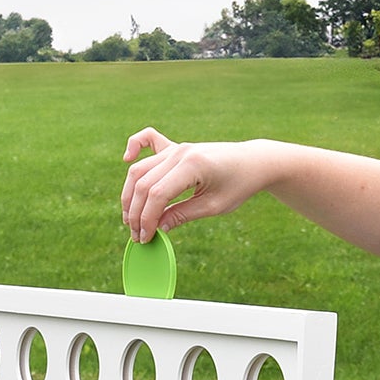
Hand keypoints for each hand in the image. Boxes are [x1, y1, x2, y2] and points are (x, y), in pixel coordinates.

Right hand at [120, 129, 273, 240]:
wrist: (253, 162)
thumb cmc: (239, 185)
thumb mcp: (214, 206)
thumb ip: (183, 215)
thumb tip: (157, 228)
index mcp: (192, 165)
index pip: (158, 194)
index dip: (147, 219)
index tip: (146, 239)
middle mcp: (179, 152)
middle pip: (144, 183)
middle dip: (136, 213)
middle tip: (137, 236)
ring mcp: (176, 147)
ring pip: (140, 170)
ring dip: (130, 195)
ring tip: (131, 219)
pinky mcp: (175, 146)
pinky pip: (148, 140)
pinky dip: (134, 147)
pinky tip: (126, 159)